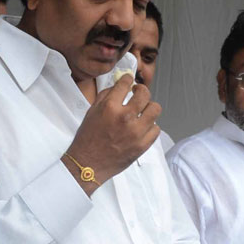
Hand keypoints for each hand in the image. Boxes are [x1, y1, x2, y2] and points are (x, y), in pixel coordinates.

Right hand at [65, 75, 161, 190]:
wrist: (88, 164)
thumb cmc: (88, 139)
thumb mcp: (92, 112)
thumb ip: (106, 96)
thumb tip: (119, 85)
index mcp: (110, 107)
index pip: (125, 83)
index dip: (128, 79)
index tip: (129, 81)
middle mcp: (125, 117)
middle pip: (145, 94)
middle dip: (141, 91)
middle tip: (138, 93)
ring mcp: (136, 132)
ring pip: (155, 110)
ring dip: (149, 108)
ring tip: (143, 111)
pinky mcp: (142, 145)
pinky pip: (156, 129)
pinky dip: (151, 126)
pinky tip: (143, 127)